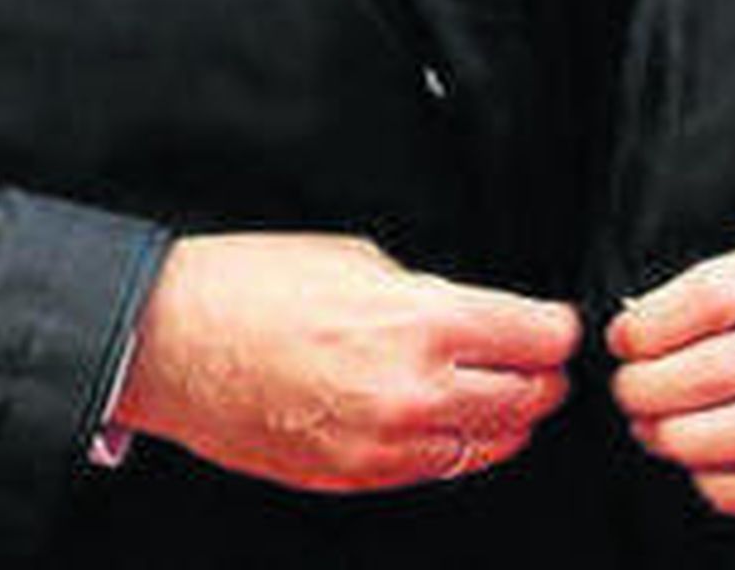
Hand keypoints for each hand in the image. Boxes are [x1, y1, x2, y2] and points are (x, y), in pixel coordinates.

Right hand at [116, 232, 580, 492]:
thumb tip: (464, 312)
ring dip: (507, 420)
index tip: (559, 324)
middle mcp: (414, 392)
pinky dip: (456, 447)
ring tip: (509, 394)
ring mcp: (385, 445)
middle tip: (543, 359)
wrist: (175, 342)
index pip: (533, 335)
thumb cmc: (252, 286)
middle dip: (542, 376)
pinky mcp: (354, 477)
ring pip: (487, 446)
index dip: (556, 327)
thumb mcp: (356, 257)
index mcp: (421, 322)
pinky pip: (434, 471)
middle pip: (525, 398)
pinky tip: (453, 423)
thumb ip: (423, 291)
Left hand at [607, 245, 734, 520]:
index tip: (621, 340)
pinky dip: (719, 484)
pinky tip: (696, 463)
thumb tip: (630, 334)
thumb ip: (697, 298)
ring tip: (650, 427)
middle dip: (650, 388)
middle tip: (626, 390)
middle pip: (719, 371)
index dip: (650, 325)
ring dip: (677, 438)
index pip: (710, 298)